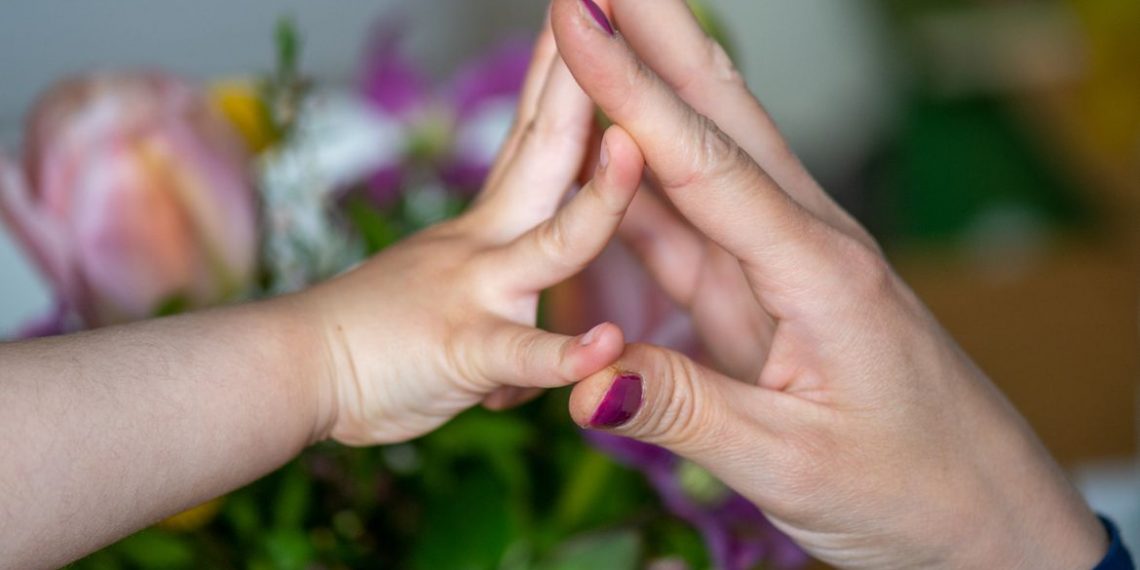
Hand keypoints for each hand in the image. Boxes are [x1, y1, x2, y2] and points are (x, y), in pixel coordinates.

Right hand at [299, 21, 644, 444]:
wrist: (288, 368)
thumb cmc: (368, 337)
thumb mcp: (441, 295)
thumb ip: (497, 301)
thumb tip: (529, 329)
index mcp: (488, 224)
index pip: (535, 132)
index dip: (564, 72)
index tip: (585, 12)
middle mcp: (488, 240)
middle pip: (547, 148)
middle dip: (582, 78)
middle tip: (607, 2)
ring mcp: (479, 292)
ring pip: (555, 244)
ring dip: (599, 199)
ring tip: (632, 148)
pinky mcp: (464, 352)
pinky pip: (520, 353)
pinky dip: (563, 353)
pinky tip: (606, 342)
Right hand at [551, 1, 1105, 567]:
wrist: (981, 513)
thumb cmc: (908, 487)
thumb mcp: (792, 464)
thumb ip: (686, 413)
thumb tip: (584, 386)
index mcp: (818, 274)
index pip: (705, 166)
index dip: (634, 93)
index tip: (581, 23)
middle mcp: (804, 246)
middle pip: (721, 120)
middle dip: (658, 40)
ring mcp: (784, 266)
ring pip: (704, 161)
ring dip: (651, 91)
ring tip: (602, 31)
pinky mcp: (767, 295)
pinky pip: (694, 224)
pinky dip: (646, 178)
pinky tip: (617, 144)